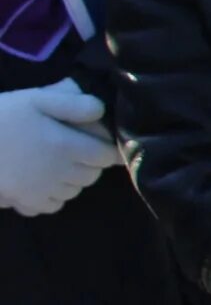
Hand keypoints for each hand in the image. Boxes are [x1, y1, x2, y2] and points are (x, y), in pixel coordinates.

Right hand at [0, 82, 117, 215]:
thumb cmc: (2, 116)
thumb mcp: (36, 99)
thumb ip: (72, 104)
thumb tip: (101, 110)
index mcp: (66, 146)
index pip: (106, 156)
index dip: (106, 149)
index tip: (99, 143)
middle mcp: (59, 173)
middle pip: (92, 175)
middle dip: (89, 163)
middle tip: (75, 150)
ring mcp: (42, 190)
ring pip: (74, 191)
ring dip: (72, 180)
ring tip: (57, 164)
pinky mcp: (25, 202)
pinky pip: (53, 205)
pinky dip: (53, 196)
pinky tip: (42, 181)